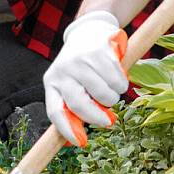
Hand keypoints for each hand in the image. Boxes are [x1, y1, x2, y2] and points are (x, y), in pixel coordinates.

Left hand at [44, 10, 128, 146]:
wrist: (89, 30)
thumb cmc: (79, 66)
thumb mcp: (70, 84)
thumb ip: (73, 107)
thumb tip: (76, 141)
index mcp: (52, 82)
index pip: (55, 111)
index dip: (67, 130)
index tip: (81, 142)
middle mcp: (63, 71)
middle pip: (80, 105)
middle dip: (97, 117)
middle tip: (108, 121)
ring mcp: (81, 60)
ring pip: (103, 94)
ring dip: (113, 97)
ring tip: (110, 89)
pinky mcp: (99, 52)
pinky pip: (117, 80)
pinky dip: (122, 84)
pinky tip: (117, 77)